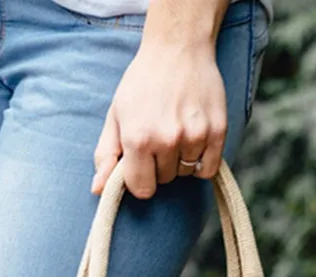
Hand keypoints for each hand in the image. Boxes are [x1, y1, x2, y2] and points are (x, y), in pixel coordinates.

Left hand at [91, 38, 227, 199]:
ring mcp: (194, 136)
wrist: (178, 47)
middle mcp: (167, 139)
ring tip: (177, 130)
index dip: (140, 178)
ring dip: (180, 160)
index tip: (141, 162)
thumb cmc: (143, 83)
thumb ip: (106, 155)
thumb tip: (98, 190)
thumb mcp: (116, 115)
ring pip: (186, 173)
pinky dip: (201, 162)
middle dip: (159, 165)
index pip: (142, 189)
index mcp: (138, 138)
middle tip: (159, 135)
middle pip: (164, 180)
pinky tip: (193, 139)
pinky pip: (207, 169)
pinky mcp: (217, 131)